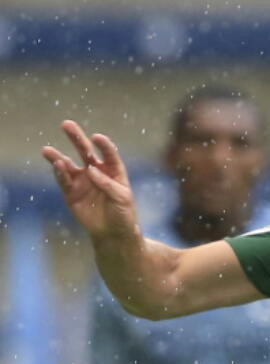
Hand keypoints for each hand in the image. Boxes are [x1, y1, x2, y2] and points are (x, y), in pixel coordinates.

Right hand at [42, 120, 138, 242]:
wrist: (113, 233)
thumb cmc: (123, 214)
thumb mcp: (122, 198)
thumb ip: (108, 183)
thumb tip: (91, 170)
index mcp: (113, 171)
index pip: (108, 153)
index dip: (103, 145)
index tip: (96, 138)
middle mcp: (96, 172)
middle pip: (85, 151)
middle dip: (76, 138)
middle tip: (66, 124)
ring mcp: (82, 181)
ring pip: (68, 165)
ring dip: (58, 157)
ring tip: (47, 151)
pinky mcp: (72, 193)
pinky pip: (64, 180)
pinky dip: (59, 173)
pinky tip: (56, 165)